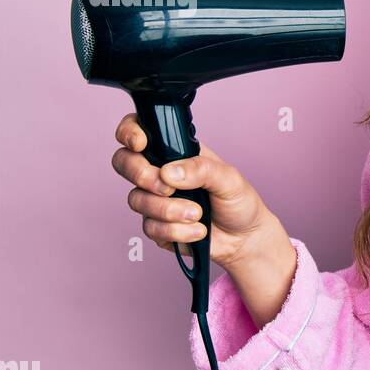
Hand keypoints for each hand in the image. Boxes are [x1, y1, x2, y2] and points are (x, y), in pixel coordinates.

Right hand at [112, 112, 277, 269]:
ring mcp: (155, 199)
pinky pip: (150, 227)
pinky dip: (176, 230)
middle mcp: (160, 172)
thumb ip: (202, 169)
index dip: (130, 133)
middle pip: (124, 162)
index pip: (140, 131)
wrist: (245, 239)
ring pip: (137, 199)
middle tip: (168, 188)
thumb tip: (168, 172)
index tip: (140, 144)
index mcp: (176, 152)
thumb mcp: (229, 179)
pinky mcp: (156, 226)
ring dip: (168, 209)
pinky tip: (197, 230)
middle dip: (141, 174)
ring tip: (198, 214)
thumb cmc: (239, 202)